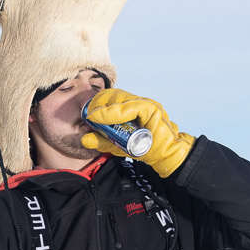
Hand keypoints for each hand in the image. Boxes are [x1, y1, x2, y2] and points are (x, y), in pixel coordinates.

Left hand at [80, 89, 194, 176]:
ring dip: (103, 107)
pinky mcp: (151, 109)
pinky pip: (130, 107)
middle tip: (88, 117)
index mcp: (129, 107)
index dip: (95, 104)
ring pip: (119, 97)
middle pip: (112, 94)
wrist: (165, 155)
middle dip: (96, 103)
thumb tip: (84, 138)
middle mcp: (136, 102)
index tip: (86, 116)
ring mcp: (145, 103)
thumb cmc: (144, 148)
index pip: (109, 96)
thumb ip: (102, 141)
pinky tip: (103, 118)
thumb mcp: (117, 145)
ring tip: (93, 118)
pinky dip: (114, 112)